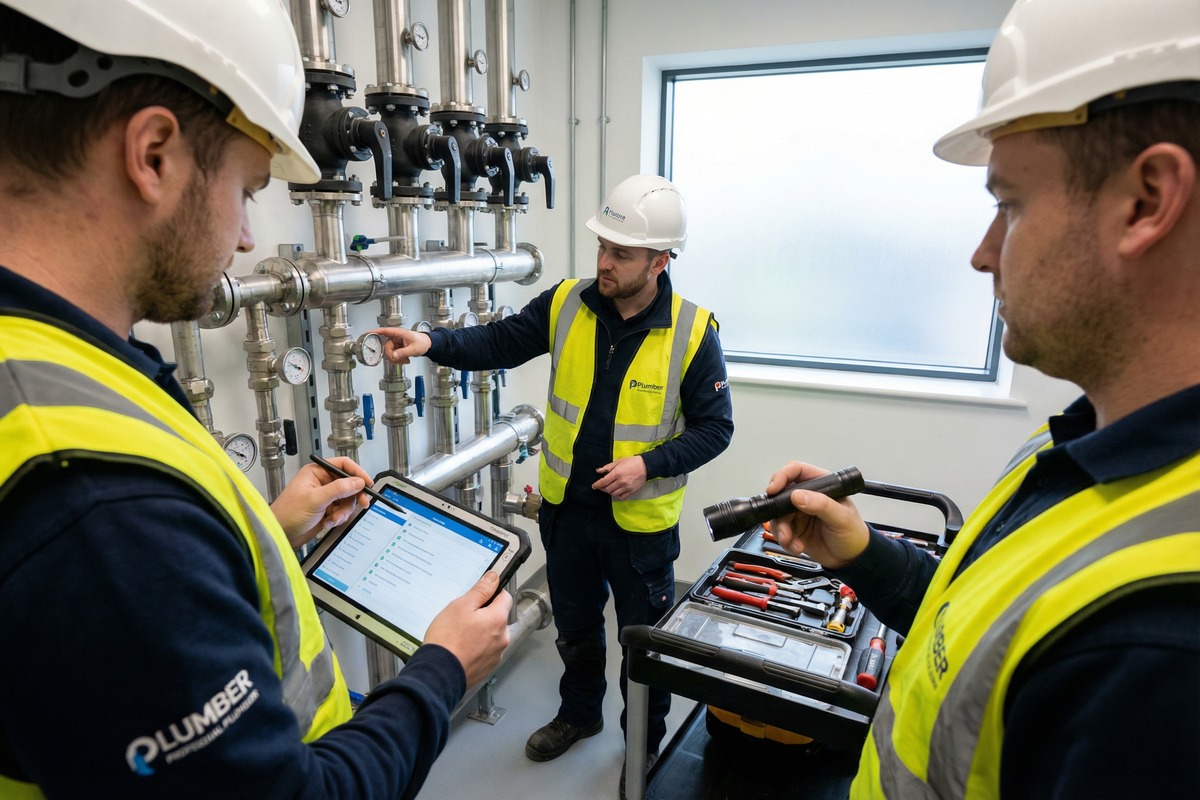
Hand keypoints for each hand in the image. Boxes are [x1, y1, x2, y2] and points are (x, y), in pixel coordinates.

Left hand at [271, 456, 372, 547]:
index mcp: (317, 472)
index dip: (357, 473)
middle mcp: (322, 482)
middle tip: (362, 503)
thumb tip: (357, 481)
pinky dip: (338, 518)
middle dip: (354, 496)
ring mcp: (325, 497)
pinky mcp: (326, 510)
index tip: (367, 483)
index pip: (343, 465)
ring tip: (333, 518)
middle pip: (349, 483)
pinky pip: (342, 511)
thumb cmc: (287, 513)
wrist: (280, 534)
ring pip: (347, 499)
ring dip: (343, 511)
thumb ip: (338, 489)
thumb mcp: (315, 499)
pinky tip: (327, 522)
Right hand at [372, 327, 431, 364]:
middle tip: (400, 360)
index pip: (385, 331)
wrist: (427, 345)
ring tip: (406, 360)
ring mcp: (396, 343)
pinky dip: (398, 360)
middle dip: (392, 356)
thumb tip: (393, 356)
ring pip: (389, 353)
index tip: (367, 333)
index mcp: (399, 333)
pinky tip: (405, 360)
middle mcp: (395, 338)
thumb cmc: (422, 343)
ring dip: (396, 359)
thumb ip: (403, 352)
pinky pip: (393, 356)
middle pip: (386, 347)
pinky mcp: (397, 348)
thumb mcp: (413, 349)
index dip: (375, 332)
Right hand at [424, 571, 512, 689]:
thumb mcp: (460, 606)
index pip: (505, 597)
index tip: (481, 594)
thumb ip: (480, 590)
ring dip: (480, 632)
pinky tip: (460, 648)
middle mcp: (502, 638)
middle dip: (483, 614)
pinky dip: (475, 647)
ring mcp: (495, 655)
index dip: (492, 592)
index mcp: (498, 620)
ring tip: (458, 635)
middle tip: (462, 617)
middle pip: (498, 617)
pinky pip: (484, 651)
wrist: (437, 675)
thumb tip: (493, 578)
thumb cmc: (446, 641)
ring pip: (491, 635)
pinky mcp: (487, 668)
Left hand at [592, 456, 646, 499]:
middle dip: (602, 488)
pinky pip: (622, 497)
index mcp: (617, 473)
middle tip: (601, 486)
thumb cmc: (632, 462)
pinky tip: (617, 491)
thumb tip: (599, 471)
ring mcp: (627, 487)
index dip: (597, 485)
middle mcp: (621, 482)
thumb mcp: (619, 461)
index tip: (594, 486)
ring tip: (609, 488)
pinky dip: (617, 495)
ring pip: (613, 494)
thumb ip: (608, 467)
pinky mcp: (632, 491)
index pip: (604, 481)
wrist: (646, 466)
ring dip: (609, 492)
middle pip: (607, 489)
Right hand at [766, 461, 869, 568]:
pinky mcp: (795, 530)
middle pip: (781, 495)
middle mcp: (807, 497)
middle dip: (778, 512)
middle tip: (783, 526)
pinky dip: (785, 541)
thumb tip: (798, 495)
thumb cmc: (854, 533)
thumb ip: (821, 505)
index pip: (796, 471)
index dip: (782, 476)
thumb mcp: (842, 517)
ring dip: (781, 530)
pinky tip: (797, 546)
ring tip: (791, 541)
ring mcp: (799, 514)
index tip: (774, 489)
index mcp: (821, 485)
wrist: (852, 559)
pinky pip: (780, 531)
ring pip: (777, 516)